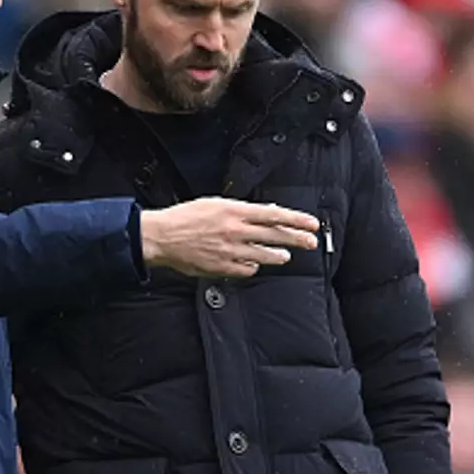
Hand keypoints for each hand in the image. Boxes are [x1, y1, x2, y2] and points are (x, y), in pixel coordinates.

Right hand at [139, 198, 319, 278]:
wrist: (162, 237)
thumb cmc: (185, 218)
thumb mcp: (214, 204)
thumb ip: (241, 210)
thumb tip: (265, 213)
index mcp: (234, 212)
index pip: (274, 214)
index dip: (296, 219)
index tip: (311, 223)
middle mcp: (236, 231)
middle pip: (275, 236)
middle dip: (297, 239)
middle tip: (311, 242)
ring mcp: (230, 251)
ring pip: (264, 255)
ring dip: (278, 255)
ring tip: (285, 256)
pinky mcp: (222, 267)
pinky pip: (247, 269)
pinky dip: (253, 266)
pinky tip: (254, 264)